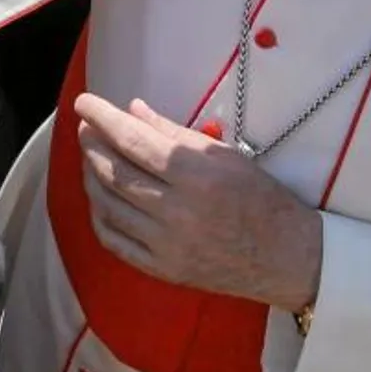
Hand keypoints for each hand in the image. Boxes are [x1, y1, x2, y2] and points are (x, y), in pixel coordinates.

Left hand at [74, 93, 322, 309]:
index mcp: (197, 177)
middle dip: (92, 144)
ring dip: (91, 176)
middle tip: (86, 127)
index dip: (103, 119)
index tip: (84, 102)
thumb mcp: (223, 155)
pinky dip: (99, 214)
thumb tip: (131, 110)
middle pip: (115, 173)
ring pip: (108, 205)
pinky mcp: (162, 269)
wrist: (286, 257)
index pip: (135, 141)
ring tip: (91, 157)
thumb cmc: (259, 198)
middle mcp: (177, 212)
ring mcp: (167, 246)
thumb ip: (173, 132)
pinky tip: (99, 196)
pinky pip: (115, 240)